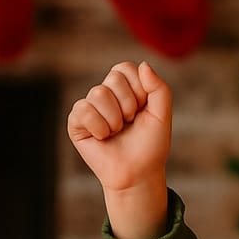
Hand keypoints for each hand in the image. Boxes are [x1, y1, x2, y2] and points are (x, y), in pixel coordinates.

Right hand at [67, 61, 171, 238]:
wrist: (138, 173)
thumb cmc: (150, 145)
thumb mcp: (162, 115)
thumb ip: (159, 88)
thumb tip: (143, 64)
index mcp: (125, 87)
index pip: (125, 68)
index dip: (139, 90)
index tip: (142, 111)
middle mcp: (105, 93)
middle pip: (113, 79)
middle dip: (128, 105)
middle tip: (129, 124)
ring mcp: (89, 106)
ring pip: (99, 94)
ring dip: (115, 120)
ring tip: (117, 133)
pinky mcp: (76, 122)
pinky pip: (84, 110)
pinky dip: (99, 127)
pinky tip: (103, 138)